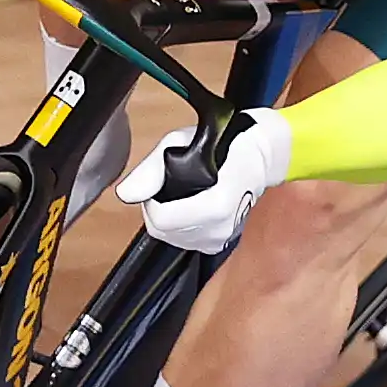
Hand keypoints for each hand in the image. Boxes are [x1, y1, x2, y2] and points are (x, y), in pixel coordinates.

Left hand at [120, 106, 290, 254]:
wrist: (260, 157)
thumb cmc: (225, 143)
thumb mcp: (182, 142)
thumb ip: (151, 170)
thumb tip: (126, 193)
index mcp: (215, 205)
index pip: (160, 220)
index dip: (150, 200)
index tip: (159, 182)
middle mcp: (219, 229)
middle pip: (162, 231)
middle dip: (157, 208)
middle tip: (169, 184)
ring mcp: (220, 239)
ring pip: (170, 238)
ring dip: (167, 217)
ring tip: (183, 193)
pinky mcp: (218, 244)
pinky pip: (184, 241)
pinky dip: (180, 226)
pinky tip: (191, 206)